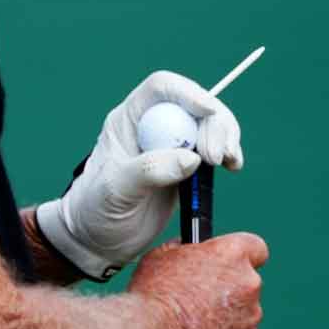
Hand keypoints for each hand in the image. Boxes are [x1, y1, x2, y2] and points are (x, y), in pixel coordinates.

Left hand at [35, 70, 246, 279]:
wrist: (99, 240)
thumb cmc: (95, 210)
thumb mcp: (115, 190)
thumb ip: (149, 170)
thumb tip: (191, 158)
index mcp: (129, 119)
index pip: (162, 88)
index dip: (189, 93)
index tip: (210, 113)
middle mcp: (153, 125)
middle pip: (194, 105)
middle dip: (214, 123)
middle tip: (217, 156)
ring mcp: (172, 145)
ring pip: (209, 125)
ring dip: (226, 137)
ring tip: (230, 162)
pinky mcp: (186, 166)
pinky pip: (214, 149)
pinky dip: (227, 154)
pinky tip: (232, 166)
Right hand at [126, 232, 268, 328]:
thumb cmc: (153, 293)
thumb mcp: (163, 255)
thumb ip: (185, 248)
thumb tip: (187, 248)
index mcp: (233, 253)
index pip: (255, 247)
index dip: (242, 256)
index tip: (230, 264)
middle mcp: (249, 282)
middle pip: (247, 282)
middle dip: (229, 289)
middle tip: (202, 298)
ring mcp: (250, 314)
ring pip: (244, 312)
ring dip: (228, 315)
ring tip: (196, 323)